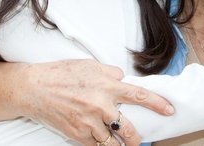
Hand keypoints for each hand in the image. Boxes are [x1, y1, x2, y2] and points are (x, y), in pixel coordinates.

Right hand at [3, 59, 173, 145]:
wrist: (34, 88)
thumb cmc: (61, 74)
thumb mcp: (89, 65)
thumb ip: (110, 73)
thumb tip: (123, 79)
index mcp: (107, 85)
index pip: (139, 95)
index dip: (158, 104)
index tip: (169, 110)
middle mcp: (101, 105)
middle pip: (129, 129)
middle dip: (137, 138)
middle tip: (139, 140)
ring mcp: (89, 123)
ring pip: (113, 143)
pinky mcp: (78, 135)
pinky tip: (102, 144)